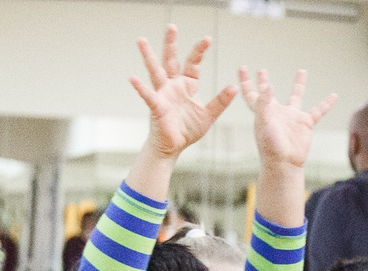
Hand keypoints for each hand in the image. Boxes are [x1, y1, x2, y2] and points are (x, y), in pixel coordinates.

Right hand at [128, 28, 239, 160]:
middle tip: (171, 26)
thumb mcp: (209, 115)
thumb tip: (234, 87)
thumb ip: (220, 101)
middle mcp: (173, 86)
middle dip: (171, 44)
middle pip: (171, 60)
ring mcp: (163, 94)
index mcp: (186, 86)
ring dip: (148, 56)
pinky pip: (148, 95)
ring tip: (142, 40)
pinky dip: (141, 88)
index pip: (193, 64)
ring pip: (155, 71)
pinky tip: (133, 79)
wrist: (173, 146)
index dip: (199, 52)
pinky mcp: (156, 106)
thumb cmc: (188, 130)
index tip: (207, 39)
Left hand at [235, 64, 336, 172]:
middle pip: (269, 93)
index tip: (243, 68)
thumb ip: (264, 103)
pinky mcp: (305, 124)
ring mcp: (291, 117)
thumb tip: (269, 86)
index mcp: (262, 111)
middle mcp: (276, 112)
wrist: (285, 163)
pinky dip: (326, 104)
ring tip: (302, 71)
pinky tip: (334, 95)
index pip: (251, 93)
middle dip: (264, 81)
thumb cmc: (270, 145)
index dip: (246, 80)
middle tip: (262, 70)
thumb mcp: (263, 122)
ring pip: (296, 96)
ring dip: (299, 84)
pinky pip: (318, 111)